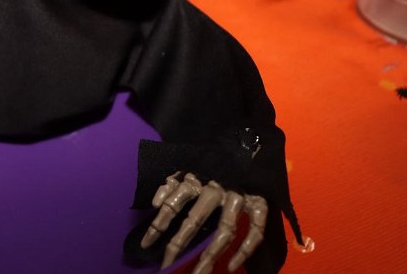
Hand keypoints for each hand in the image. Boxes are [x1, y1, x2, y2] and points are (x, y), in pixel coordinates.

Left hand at [140, 172, 266, 273]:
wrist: (247, 144)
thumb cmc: (211, 161)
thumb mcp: (186, 166)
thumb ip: (170, 183)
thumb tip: (155, 203)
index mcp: (195, 178)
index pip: (172, 203)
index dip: (157, 225)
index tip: (146, 245)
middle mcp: (216, 188)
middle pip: (196, 220)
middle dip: (179, 244)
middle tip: (166, 265)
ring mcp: (239, 197)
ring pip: (225, 230)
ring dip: (211, 255)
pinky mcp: (260, 203)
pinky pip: (256, 231)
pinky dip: (245, 250)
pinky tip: (231, 266)